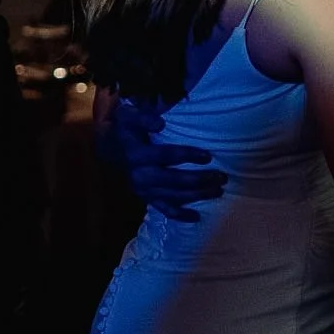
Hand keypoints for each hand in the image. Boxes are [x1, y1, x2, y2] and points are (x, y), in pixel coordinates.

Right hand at [97, 96, 225, 220]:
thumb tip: (160, 123)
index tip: (208, 156)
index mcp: (136, 155)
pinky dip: (180, 215)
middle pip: (173, 180)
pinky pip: (164, 209)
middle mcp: (139, 175)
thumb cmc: (126, 129)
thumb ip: (143, 117)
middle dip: (198, 180)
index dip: (187, 155)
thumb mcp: (128, 116)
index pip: (165, 155)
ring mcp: (143, 190)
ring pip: (172, 197)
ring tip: (218, 191)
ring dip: (196, 195)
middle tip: (221, 177)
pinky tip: (196, 217)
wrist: (111, 149)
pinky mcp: (146, 198)